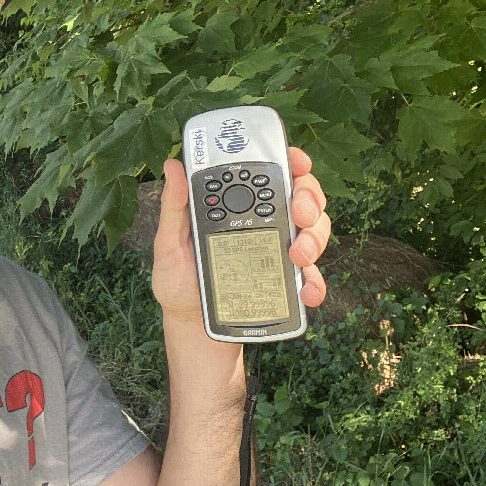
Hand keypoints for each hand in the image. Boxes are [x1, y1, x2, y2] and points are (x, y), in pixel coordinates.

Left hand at [152, 150, 330, 329]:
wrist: (192, 325)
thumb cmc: (179, 280)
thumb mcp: (170, 243)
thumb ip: (174, 207)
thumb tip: (172, 166)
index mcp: (237, 207)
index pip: (269, 174)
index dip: (289, 161)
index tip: (298, 162)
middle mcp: (264, 223)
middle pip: (302, 197)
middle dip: (309, 200)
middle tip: (299, 215)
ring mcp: (279, 251)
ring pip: (315, 231)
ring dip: (314, 239)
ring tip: (297, 256)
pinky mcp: (287, 282)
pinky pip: (312, 277)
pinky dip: (314, 283)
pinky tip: (306, 292)